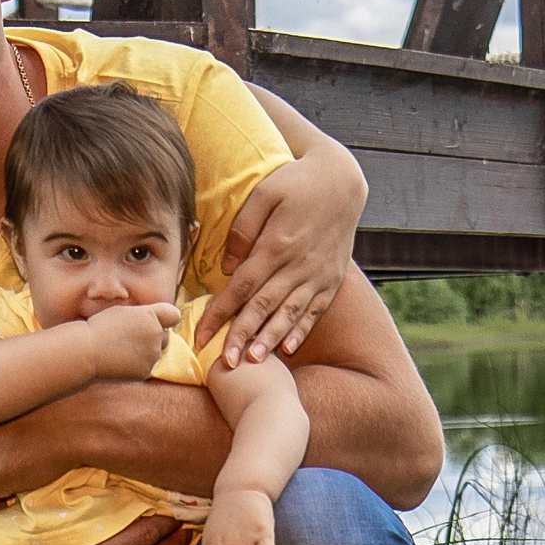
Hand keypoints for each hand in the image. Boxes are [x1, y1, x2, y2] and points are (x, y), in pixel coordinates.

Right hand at [84, 302, 181, 380]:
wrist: (87, 351)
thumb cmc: (100, 328)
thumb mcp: (123, 312)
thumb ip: (143, 316)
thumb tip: (155, 321)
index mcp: (150, 316)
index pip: (174, 315)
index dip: (167, 318)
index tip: (160, 321)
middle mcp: (156, 335)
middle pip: (165, 336)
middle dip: (154, 337)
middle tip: (132, 338)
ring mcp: (152, 355)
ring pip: (155, 352)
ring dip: (145, 351)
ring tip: (121, 349)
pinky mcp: (146, 371)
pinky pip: (146, 366)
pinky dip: (137, 364)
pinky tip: (120, 360)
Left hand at [198, 151, 363, 368]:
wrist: (344, 180)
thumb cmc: (297, 182)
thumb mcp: (265, 193)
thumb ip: (244, 230)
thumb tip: (228, 268)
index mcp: (277, 244)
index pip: (242, 286)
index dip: (220, 313)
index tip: (201, 335)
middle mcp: (299, 265)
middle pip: (264, 307)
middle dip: (242, 336)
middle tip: (226, 363)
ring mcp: (319, 274)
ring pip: (290, 313)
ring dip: (271, 339)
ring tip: (254, 362)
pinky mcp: (333, 279)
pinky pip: (315, 310)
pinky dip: (302, 330)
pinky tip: (289, 348)